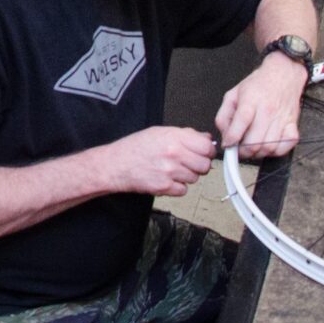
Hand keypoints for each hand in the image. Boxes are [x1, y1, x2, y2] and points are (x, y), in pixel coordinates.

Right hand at [94, 126, 216, 197]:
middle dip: (199, 165)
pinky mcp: (165, 187)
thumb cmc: (135, 148)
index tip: (203, 152)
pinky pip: (183, 190)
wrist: (116, 164)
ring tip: (172, 169)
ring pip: (195, 178)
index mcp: (174, 137)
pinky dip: (177, 187)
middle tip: (188, 162)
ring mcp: (170, 172)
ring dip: (187, 176)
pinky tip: (167, 179)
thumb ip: (185, 134)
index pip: (206, 147)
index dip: (207, 151)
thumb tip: (205, 138)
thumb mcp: (159, 132)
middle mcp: (173, 154)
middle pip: (205, 165)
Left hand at [216, 55, 306, 158]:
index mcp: (251, 101)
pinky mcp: (293, 125)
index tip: (228, 145)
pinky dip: (275, 152)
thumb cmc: (257, 85)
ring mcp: (282, 119)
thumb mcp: (233, 94)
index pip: (241, 124)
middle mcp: (267, 111)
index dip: (232, 140)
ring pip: (268, 148)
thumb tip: (225, 137)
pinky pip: (285, 147)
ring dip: (257, 153)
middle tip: (239, 149)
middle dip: (243, 151)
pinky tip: (267, 145)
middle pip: (254, 142)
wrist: (283, 75)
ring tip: (252, 148)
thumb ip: (224, 116)